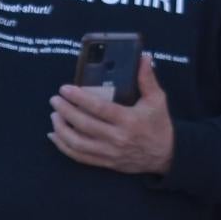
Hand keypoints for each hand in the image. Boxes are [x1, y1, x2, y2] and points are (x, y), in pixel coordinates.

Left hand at [49, 54, 174, 176]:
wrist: (167, 155)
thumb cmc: (159, 124)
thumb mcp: (157, 100)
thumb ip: (147, 79)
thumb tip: (144, 57)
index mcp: (129, 120)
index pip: (98, 108)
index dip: (79, 98)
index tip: (64, 89)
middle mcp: (117, 138)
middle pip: (83, 124)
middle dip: (65, 111)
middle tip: (54, 99)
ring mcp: (109, 152)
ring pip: (77, 143)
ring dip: (61, 129)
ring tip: (54, 115)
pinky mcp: (105, 162)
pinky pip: (79, 156)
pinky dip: (63, 146)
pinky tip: (53, 135)